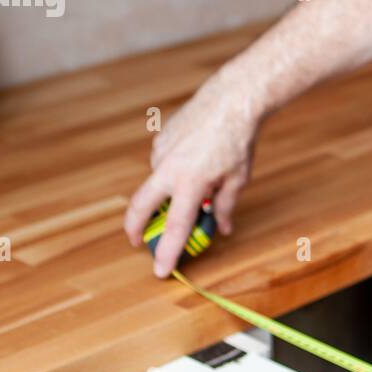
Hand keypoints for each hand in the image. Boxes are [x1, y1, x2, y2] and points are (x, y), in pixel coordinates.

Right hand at [124, 66, 261, 277]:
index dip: (167, 252)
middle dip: (134, 228)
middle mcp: (169, 169)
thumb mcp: (238, 179)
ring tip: (199, 178)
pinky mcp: (159, 139)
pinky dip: (173, 171)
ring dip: (168, 191)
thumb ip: (225, 207)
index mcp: (191, 183)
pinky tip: (194, 158)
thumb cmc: (238, 141)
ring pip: (157, 183)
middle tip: (138, 241)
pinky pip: (162, 164)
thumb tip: (221, 229)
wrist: (230, 100)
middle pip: (140, 207)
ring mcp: (160, 153)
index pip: (177, 227)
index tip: (159, 271)